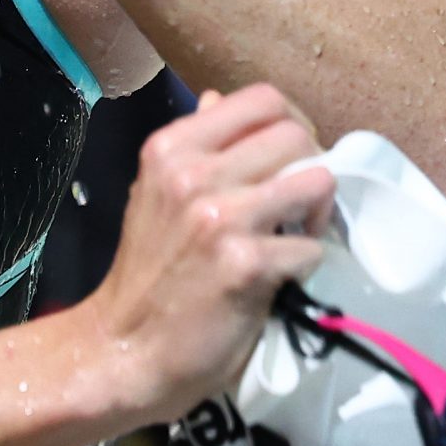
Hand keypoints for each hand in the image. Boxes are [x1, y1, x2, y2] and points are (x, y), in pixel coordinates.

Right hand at [82, 84, 332, 419]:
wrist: (129, 347)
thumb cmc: (149, 271)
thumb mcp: (155, 192)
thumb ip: (192, 147)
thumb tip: (218, 100)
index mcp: (171, 147)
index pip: (261, 99)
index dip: (292, 124)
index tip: (290, 157)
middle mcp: (193, 173)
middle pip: (296, 136)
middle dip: (310, 167)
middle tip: (298, 202)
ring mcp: (220, 217)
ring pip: (317, 181)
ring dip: (316, 213)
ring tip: (296, 233)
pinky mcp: (246, 264)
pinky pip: (311, 246)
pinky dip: (306, 263)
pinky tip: (283, 275)